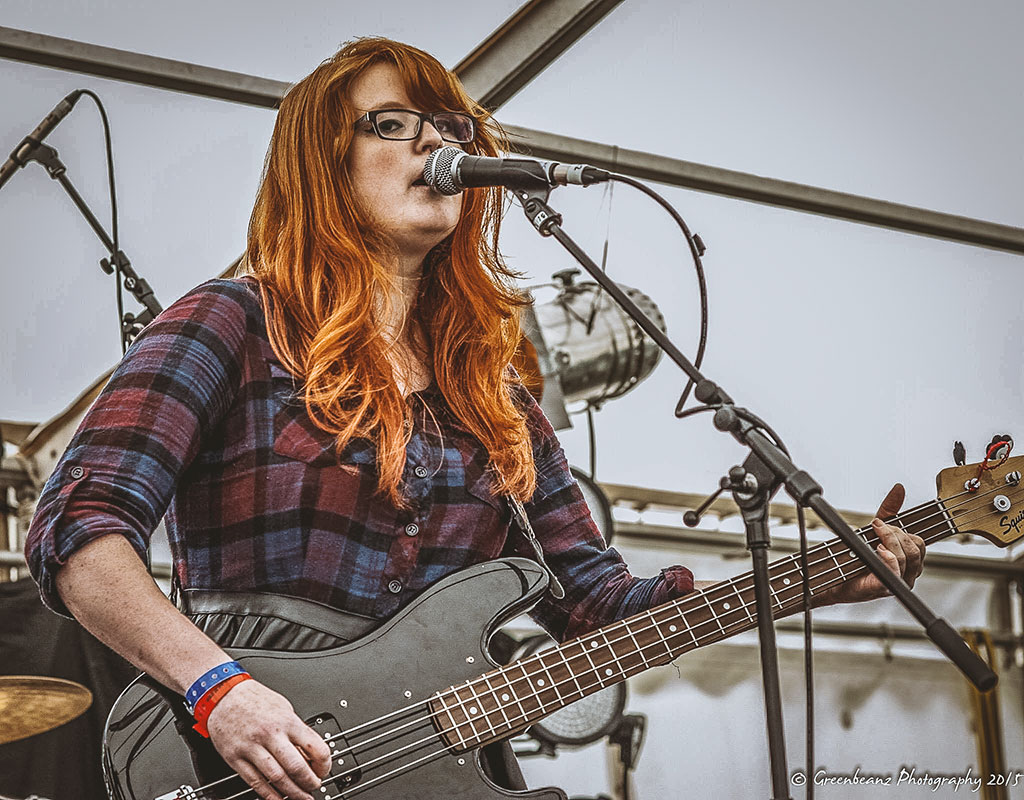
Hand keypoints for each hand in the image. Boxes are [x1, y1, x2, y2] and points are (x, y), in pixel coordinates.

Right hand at [206, 679, 331, 799]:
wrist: (223, 694)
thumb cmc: (255, 699)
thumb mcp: (284, 708)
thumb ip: (296, 731)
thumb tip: (309, 754)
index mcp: (287, 721)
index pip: (315, 747)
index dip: (324, 764)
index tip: (324, 770)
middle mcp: (271, 734)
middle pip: (297, 767)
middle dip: (310, 782)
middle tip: (314, 787)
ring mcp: (252, 747)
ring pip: (277, 778)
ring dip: (292, 792)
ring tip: (301, 797)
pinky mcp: (236, 758)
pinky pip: (255, 781)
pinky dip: (269, 794)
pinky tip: (277, 798)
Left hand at [814, 483, 925, 605]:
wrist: (834, 576)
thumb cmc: (856, 556)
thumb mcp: (874, 528)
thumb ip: (889, 510)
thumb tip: (899, 488)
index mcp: (908, 561)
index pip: (919, 543)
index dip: (902, 531)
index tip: (882, 524)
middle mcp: (907, 573)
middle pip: (915, 549)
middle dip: (895, 534)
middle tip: (877, 529)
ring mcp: (897, 582)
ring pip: (907, 557)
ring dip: (889, 541)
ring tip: (874, 539)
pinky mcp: (885, 588)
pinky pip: (896, 570)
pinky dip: (889, 556)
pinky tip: (878, 550)